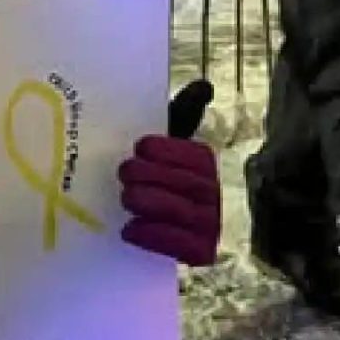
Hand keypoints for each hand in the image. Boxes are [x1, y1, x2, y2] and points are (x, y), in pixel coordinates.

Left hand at [119, 80, 219, 266]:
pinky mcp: (200, 253)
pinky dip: (156, 237)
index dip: (170, 150)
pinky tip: (129, 229)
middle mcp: (214, 196)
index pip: (197, 156)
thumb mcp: (156, 149)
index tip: (141, 147)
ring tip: (127, 198)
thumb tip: (202, 86)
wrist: (139, 224)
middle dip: (156, 176)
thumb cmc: (146, 178)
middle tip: (125, 174)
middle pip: (192, 185)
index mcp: (204, 166)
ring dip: (155, 204)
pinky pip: (184, 247)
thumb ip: (179, 117)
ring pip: (188, 214)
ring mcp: (209, 226)